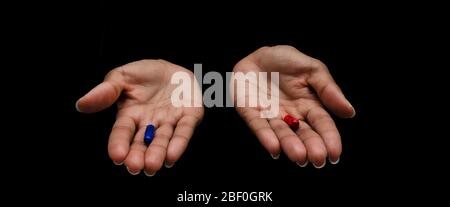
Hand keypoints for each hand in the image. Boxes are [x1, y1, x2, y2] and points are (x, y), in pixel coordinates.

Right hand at [76, 60, 203, 175]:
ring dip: (157, 153)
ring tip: (152, 165)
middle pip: (142, 143)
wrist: (173, 68)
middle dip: (138, 155)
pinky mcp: (190, 117)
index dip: (119, 144)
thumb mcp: (122, 76)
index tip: (117, 156)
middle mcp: (150, 124)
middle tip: (135, 167)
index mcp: (130, 116)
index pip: (122, 133)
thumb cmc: (144, 74)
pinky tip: (172, 155)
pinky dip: (179, 143)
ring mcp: (170, 122)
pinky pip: (184, 131)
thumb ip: (106, 90)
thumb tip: (81, 104)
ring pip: (163, 141)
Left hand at [232, 45, 354, 167]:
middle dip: (311, 147)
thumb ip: (329, 89)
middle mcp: (291, 115)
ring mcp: (270, 115)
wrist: (258, 55)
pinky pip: (258, 125)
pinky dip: (265, 137)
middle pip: (303, 134)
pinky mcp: (250, 112)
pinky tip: (274, 148)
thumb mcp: (312, 69)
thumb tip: (349, 111)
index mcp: (309, 105)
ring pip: (281, 133)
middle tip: (318, 160)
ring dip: (290, 145)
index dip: (329, 138)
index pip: (322, 124)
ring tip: (299, 156)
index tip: (334, 154)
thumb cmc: (286, 61)